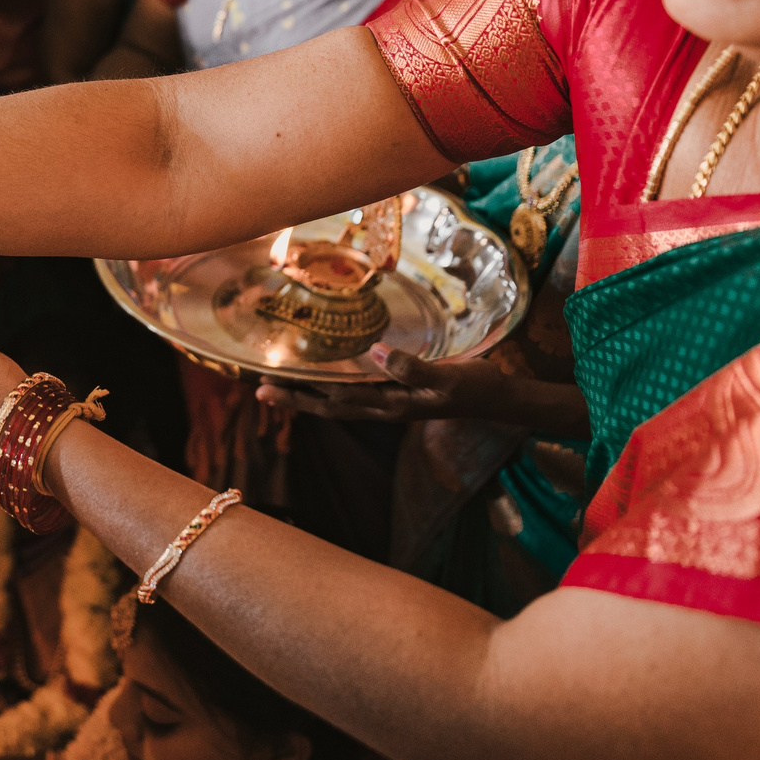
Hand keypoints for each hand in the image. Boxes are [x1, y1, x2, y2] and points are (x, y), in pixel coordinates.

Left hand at [254, 347, 519, 422]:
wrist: (500, 398)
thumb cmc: (476, 387)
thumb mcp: (448, 377)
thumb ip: (413, 368)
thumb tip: (375, 353)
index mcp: (392, 405)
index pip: (336, 401)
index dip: (302, 394)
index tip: (270, 387)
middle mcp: (385, 406)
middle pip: (329, 406)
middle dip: (295, 399)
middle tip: (259, 389)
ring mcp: (391, 402)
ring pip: (340, 401)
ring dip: (309, 394)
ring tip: (280, 385)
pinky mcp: (399, 393)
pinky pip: (357, 392)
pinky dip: (333, 386)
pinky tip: (325, 377)